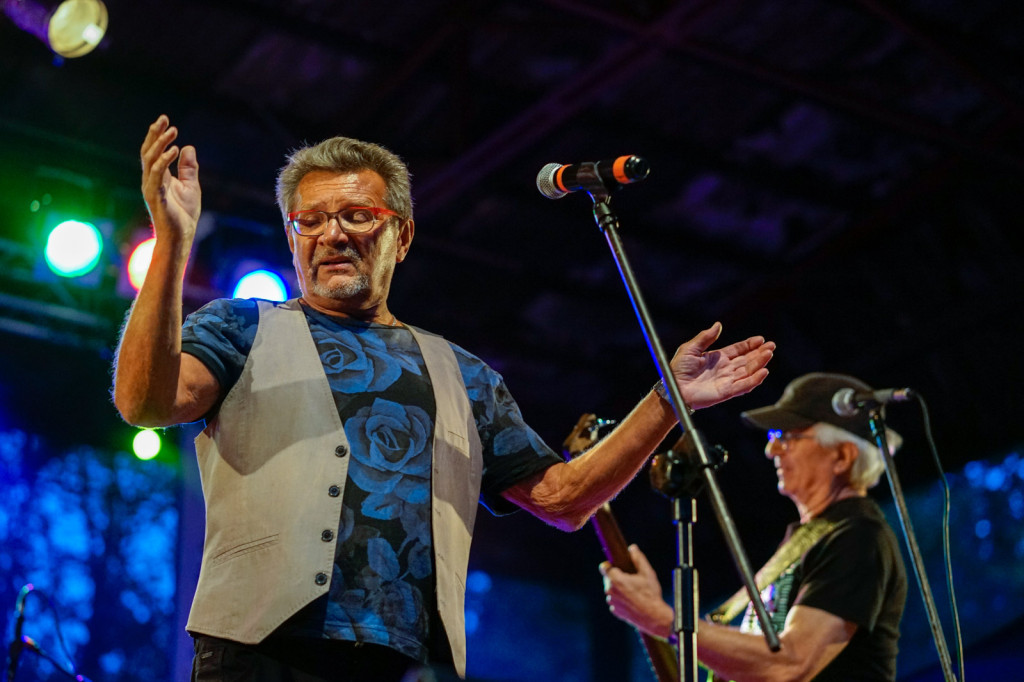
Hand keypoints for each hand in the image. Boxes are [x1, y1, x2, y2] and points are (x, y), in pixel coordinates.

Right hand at [140, 115, 200, 249]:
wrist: (180, 236)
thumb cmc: (183, 214)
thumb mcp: (190, 185)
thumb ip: (188, 168)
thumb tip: (188, 147)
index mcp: (158, 176)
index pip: (153, 151)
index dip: (157, 135)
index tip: (165, 120)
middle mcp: (150, 179)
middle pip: (148, 151)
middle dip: (155, 134)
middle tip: (164, 119)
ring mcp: (151, 187)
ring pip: (150, 160)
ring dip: (161, 144)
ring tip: (173, 132)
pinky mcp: (156, 196)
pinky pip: (157, 175)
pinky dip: (164, 161)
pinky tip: (174, 150)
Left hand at [600, 545, 673, 638]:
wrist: (654, 618)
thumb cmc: (651, 594)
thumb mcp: (647, 573)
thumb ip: (638, 558)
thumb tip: (632, 548)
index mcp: (615, 579)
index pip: (603, 567)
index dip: (609, 565)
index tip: (617, 566)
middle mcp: (610, 591)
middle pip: (608, 578)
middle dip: (617, 577)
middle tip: (631, 580)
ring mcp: (611, 602)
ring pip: (612, 590)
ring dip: (619, 589)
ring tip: (634, 592)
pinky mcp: (615, 611)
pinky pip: (615, 601)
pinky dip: (621, 600)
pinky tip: (633, 601)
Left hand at [667, 322, 774, 409]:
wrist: (672, 388)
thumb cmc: (677, 370)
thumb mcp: (690, 348)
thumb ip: (705, 337)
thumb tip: (718, 324)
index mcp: (717, 358)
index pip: (738, 350)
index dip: (750, 345)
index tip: (761, 339)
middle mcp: (725, 369)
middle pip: (747, 360)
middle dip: (759, 353)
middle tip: (771, 346)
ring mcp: (727, 381)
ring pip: (748, 372)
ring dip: (759, 363)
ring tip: (769, 354)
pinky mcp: (726, 392)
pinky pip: (743, 386)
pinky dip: (754, 379)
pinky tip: (763, 371)